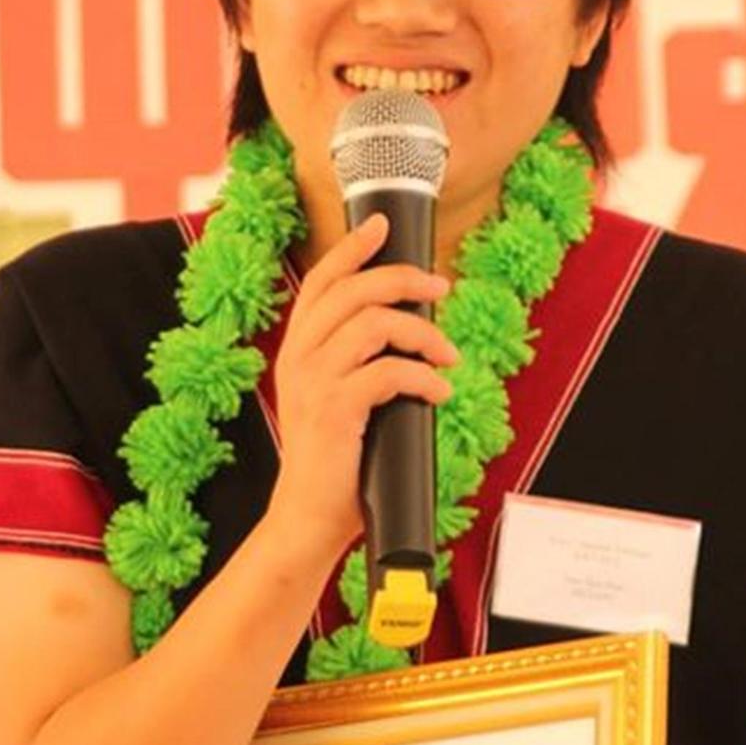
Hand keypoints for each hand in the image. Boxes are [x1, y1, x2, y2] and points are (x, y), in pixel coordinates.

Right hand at [267, 214, 457, 561]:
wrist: (309, 519)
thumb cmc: (337, 463)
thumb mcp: (341, 401)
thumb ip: (360, 366)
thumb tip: (415, 335)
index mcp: (298, 350)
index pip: (322, 282)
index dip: (352, 248)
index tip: (382, 225)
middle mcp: (299, 358)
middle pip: (352, 291)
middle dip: (402, 279)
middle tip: (441, 288)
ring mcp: (313, 383)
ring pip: (372, 324)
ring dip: (422, 333)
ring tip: (447, 355)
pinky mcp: (334, 411)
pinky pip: (387, 373)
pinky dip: (422, 378)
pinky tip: (438, 391)